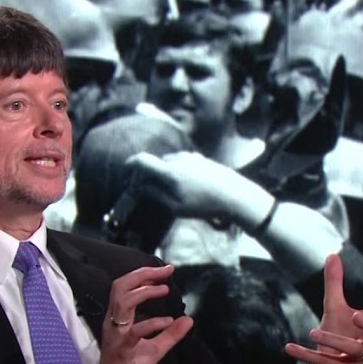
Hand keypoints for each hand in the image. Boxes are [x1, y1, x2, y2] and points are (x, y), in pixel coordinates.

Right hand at [97, 264, 192, 363]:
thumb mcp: (155, 348)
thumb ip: (170, 334)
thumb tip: (188, 319)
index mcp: (118, 318)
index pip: (125, 287)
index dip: (143, 275)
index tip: (164, 270)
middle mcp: (113, 322)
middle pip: (120, 287)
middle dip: (142, 275)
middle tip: (165, 271)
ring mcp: (116, 334)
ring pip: (123, 303)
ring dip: (144, 293)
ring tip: (164, 290)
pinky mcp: (121, 349)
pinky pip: (134, 332)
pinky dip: (152, 323)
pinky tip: (167, 321)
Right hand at [126, 150, 243, 220]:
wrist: (236, 196)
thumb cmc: (205, 204)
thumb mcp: (177, 207)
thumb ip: (156, 195)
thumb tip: (140, 187)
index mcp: (169, 171)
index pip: (142, 160)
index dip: (130, 163)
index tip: (126, 168)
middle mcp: (179, 159)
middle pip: (158, 162)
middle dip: (151, 173)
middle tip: (151, 189)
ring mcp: (192, 157)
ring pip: (172, 162)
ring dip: (168, 173)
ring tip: (175, 191)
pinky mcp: (203, 159)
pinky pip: (184, 163)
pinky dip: (180, 171)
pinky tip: (190, 186)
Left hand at [285, 253, 362, 363]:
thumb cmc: (338, 334)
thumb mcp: (334, 307)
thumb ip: (335, 284)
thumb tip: (332, 255)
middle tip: (355, 314)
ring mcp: (360, 360)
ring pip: (353, 350)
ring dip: (332, 341)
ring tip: (312, 332)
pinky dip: (308, 356)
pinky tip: (290, 347)